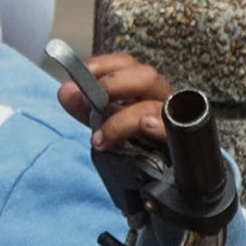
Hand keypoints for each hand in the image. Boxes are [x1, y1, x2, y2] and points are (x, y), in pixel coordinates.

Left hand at [60, 46, 179, 165]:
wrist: (155, 181)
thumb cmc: (133, 146)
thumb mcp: (104, 124)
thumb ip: (84, 107)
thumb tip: (66, 91)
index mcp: (143, 90)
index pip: (128, 65)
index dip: (106, 64)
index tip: (84, 72)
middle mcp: (161, 100)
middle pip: (147, 77)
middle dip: (115, 84)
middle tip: (90, 101)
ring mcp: (173, 122)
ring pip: (157, 105)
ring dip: (125, 117)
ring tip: (103, 137)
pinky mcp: (180, 145)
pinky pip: (177, 132)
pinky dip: (160, 127)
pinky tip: (146, 125)